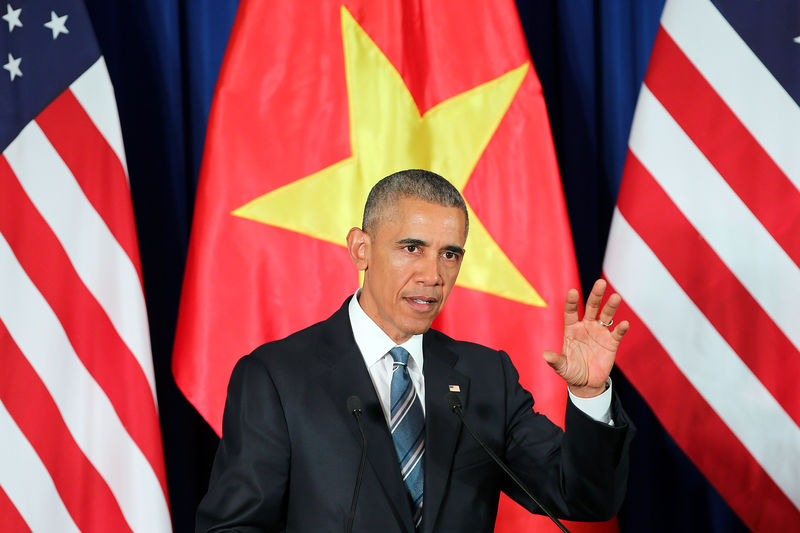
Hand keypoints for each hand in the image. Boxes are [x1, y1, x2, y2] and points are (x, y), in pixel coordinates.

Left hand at [543, 279, 629, 397]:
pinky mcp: (611, 343)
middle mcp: (586, 327)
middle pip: (591, 307)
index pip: (570, 312)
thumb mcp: (562, 367)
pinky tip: (624, 324)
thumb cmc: (572, 372)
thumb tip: (545, 355)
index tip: (572, 291)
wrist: (587, 383)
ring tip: (615, 297)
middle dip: (596, 295)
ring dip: (611, 306)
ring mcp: (599, 333)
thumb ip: (555, 361)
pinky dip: (620, 328)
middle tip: (601, 282)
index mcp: (572, 329)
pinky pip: (616, 333)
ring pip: (606, 316)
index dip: (572, 302)